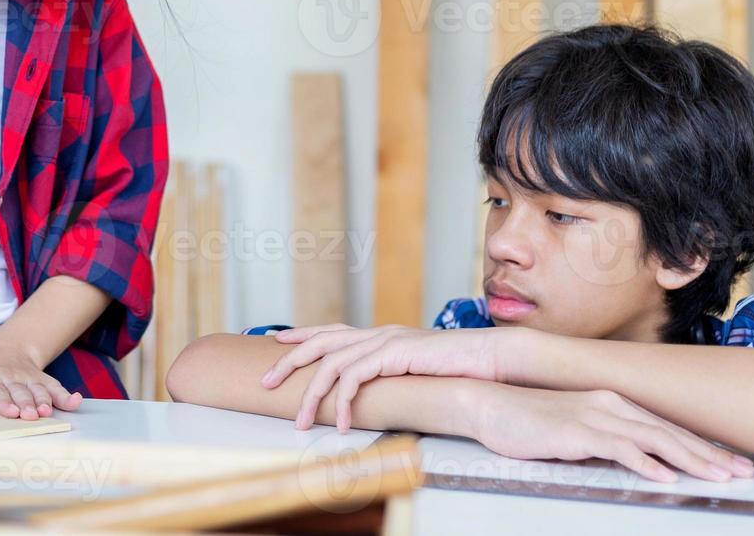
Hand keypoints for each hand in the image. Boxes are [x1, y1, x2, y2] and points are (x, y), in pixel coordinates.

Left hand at [0, 347, 82, 419]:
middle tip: (30, 414)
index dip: (1, 400)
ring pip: (37, 392)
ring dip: (44, 402)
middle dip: (24, 403)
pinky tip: (76, 403)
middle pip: (17, 393)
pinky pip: (57, 388)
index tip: (9, 410)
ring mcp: (27, 381)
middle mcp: (8, 379)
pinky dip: (67, 396)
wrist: (7, 353)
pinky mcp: (43, 382)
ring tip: (48, 412)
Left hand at [261, 324, 513, 430]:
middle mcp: (378, 333)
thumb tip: (372, 391)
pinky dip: (344, 402)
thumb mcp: (414, 369)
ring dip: (313, 396)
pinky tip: (343, 424)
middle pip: (320, 342)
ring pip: (331, 364)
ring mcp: (384, 340)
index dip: (302, 335)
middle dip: (289, 361)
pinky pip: (355, 378)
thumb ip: (392, 373)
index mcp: (381, 334)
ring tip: (302, 423)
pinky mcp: (393, 354)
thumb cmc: (455, 367)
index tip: (277, 342)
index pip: (332, 330)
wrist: (486, 357)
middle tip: (266, 382)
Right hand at [471, 384, 753, 483]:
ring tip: (718, 477)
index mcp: (612, 403)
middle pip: (669, 432)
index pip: (666, 427)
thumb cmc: (529, 421)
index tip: (730, 462)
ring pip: (653, 439)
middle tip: (742, 472)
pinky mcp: (576, 432)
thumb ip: (605, 441)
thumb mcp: (575, 429)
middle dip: (710, 454)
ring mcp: (593, 416)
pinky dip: (646, 463)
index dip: (701, 446)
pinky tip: (665, 476)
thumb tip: (634, 461)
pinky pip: (618, 448)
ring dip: (689, 459)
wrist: (489, 405)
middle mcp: (609, 405)